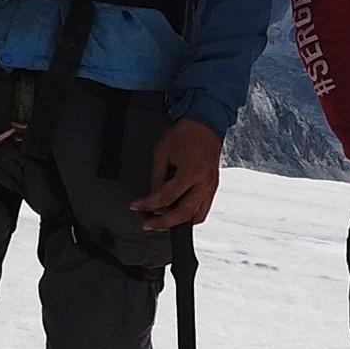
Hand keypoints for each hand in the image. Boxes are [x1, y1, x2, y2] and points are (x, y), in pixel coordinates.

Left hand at [134, 117, 221, 231]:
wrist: (205, 124)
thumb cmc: (184, 134)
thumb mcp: (162, 152)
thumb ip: (157, 177)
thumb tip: (153, 196)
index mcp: (191, 172)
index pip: (166, 197)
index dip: (148, 204)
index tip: (136, 206)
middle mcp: (204, 183)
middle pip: (183, 214)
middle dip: (163, 223)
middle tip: (147, 224)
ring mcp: (211, 186)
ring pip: (196, 216)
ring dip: (178, 222)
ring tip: (161, 221)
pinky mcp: (213, 187)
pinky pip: (203, 209)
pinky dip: (190, 216)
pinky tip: (176, 213)